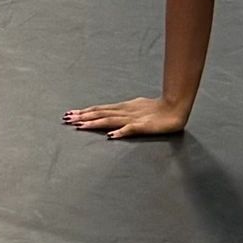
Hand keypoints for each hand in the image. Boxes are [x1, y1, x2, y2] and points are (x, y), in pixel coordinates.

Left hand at [63, 98, 189, 139]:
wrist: (176, 106)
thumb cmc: (157, 109)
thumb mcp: (136, 108)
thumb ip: (123, 113)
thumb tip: (111, 120)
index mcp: (122, 108)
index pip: (99, 110)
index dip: (84, 112)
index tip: (69, 114)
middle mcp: (124, 112)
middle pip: (100, 114)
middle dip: (83, 116)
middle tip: (67, 119)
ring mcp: (133, 118)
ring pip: (110, 120)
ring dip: (95, 123)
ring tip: (80, 126)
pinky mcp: (144, 126)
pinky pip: (131, 129)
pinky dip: (121, 132)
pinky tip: (111, 135)